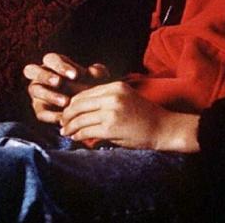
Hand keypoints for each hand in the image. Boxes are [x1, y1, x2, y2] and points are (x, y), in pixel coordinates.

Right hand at [22, 53, 109, 123]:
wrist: (89, 106)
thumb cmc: (91, 86)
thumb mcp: (97, 79)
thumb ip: (97, 73)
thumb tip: (94, 71)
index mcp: (53, 63)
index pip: (51, 59)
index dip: (61, 66)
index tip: (75, 75)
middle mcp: (41, 76)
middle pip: (31, 70)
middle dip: (45, 75)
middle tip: (59, 82)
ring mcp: (38, 92)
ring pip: (34, 90)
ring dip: (49, 95)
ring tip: (65, 102)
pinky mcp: (39, 108)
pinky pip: (40, 111)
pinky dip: (50, 115)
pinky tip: (63, 117)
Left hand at [59, 81, 199, 151]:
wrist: (163, 128)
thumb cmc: (144, 116)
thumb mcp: (125, 99)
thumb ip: (105, 100)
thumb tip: (80, 107)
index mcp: (115, 87)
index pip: (85, 93)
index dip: (73, 103)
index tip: (67, 112)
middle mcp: (112, 96)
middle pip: (79, 104)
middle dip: (67, 115)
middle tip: (62, 123)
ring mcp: (111, 111)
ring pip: (80, 118)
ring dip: (70, 126)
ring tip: (65, 132)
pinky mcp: (110, 127)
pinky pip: (87, 130)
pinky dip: (78, 135)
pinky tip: (75, 137)